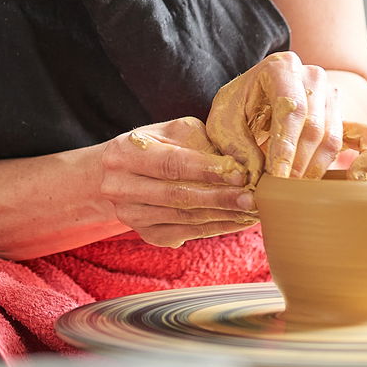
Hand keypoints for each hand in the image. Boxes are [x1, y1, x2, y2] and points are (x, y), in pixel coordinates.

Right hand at [98, 117, 259, 247]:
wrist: (114, 174)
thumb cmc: (152, 146)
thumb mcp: (170, 132)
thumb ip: (200, 141)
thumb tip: (240, 159)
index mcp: (125, 153)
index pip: (171, 164)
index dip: (206, 170)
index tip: (238, 174)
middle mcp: (120, 187)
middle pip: (176, 196)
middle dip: (219, 198)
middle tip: (251, 198)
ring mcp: (131, 215)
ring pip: (183, 218)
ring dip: (221, 216)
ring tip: (251, 211)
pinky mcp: (145, 234)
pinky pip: (185, 233)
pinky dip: (214, 228)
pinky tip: (237, 221)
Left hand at [207, 52, 366, 180]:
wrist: (256, 98)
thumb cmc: (238, 109)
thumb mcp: (224, 122)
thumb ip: (238, 148)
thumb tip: (257, 180)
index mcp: (281, 67)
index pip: (290, 110)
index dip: (284, 147)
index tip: (275, 178)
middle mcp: (313, 77)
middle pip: (314, 127)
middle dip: (297, 165)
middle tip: (281, 193)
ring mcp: (333, 96)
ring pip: (332, 138)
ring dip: (315, 170)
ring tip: (296, 194)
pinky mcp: (346, 118)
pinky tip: (354, 179)